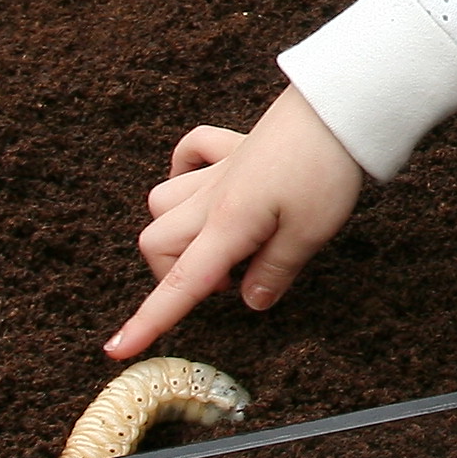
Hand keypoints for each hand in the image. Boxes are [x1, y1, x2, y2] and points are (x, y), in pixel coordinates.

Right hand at [117, 90, 369, 348]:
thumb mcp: (310, 234)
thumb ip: (275, 272)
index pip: (181, 284)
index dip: (149, 321)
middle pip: (156, 242)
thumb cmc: (326, 169)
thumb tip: (250, 301)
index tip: (117, 349)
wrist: (339, 107)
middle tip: (228, 283)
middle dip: (173, 274)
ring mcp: (219, 169)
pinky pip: (188, 152)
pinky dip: (184, 171)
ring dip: (177, 229)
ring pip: (162, 200)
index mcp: (228, 226)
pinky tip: (203, 185)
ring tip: (223, 244)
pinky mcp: (234, 146)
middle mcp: (212, 198)